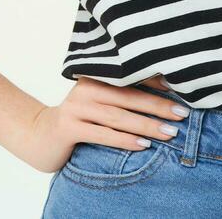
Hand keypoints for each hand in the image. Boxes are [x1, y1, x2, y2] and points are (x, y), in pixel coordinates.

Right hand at [16, 74, 188, 173]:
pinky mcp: (69, 128)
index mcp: (96, 76)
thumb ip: (122, 95)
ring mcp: (76, 108)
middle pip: (129, 97)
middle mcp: (86, 88)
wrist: (39, 136)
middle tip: (182, 114)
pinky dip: (125, 140)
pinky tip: (143, 145)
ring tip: (169, 132)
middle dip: (158, 106)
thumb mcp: (98, 102)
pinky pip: (103, 134)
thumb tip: (166, 92)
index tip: (182, 90)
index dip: (157, 83)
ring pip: (119, 117)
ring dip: (146, 125)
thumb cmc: (79, 119)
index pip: (131, 77)